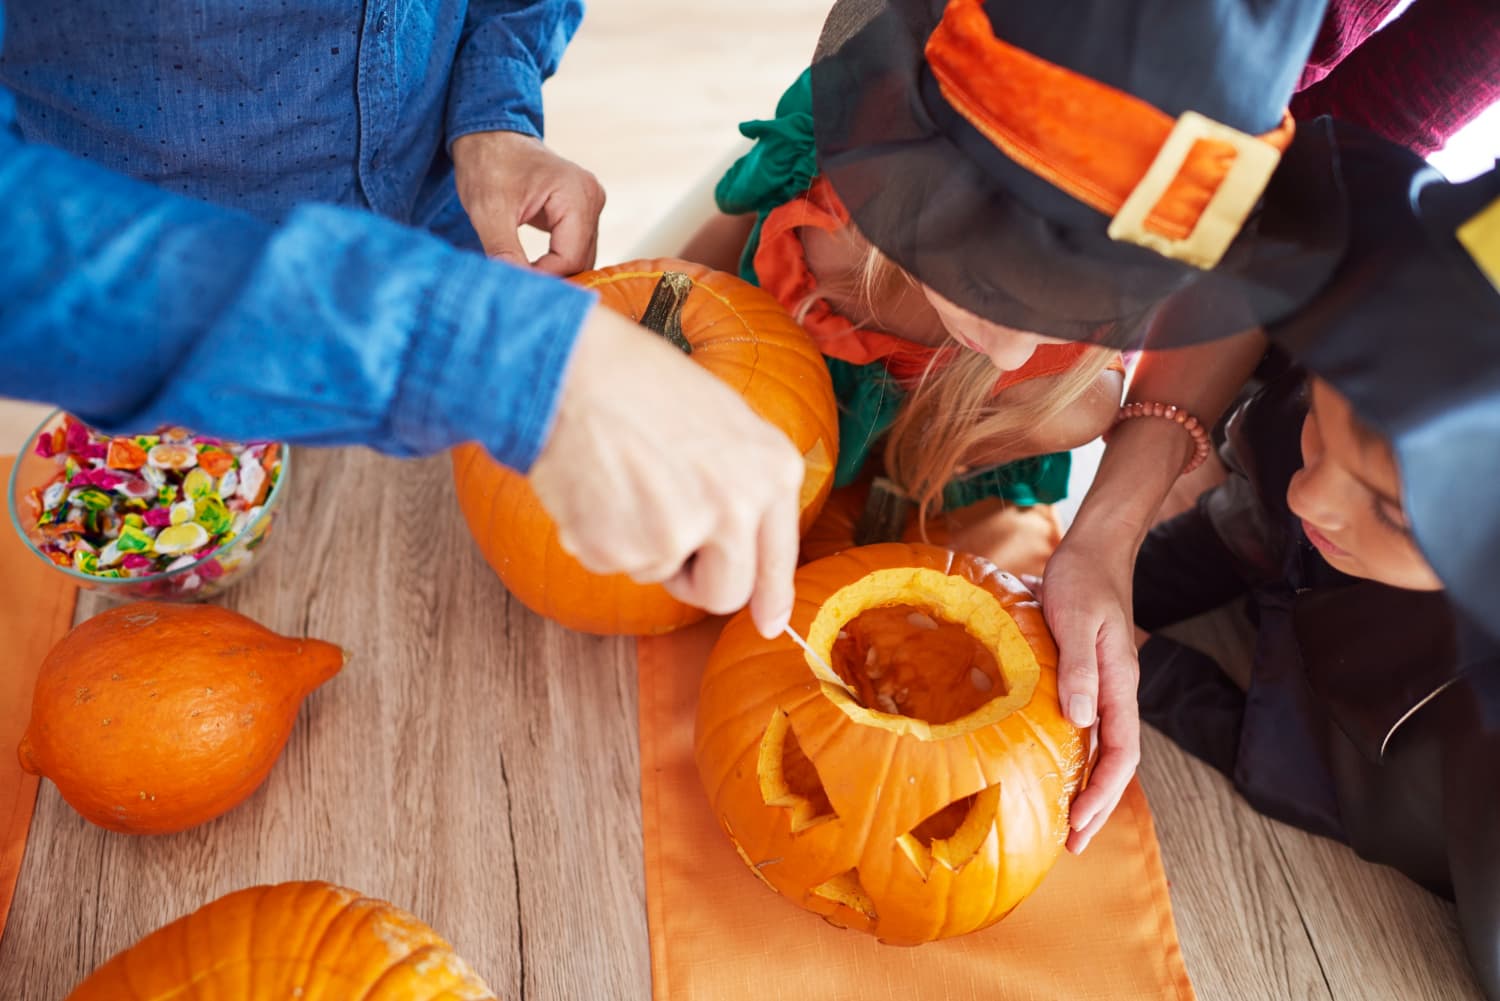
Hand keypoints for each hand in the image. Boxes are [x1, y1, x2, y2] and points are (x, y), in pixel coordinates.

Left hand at [452, 130, 604, 275]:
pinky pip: (574, 247)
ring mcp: (590, 204)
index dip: (544, 277)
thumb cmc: (488, 164)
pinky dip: (555, 261)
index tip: (514, 284)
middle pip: (580, 260)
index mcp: (577, 194)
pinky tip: (532, 266)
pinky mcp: (582, 211)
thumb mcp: (488, 211)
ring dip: (553, 271)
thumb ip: (504, 252)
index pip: (570, 258)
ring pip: (580, 258)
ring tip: (522, 276)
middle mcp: (592, 198)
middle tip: (517, 286)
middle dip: (550, 277)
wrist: (489, 137)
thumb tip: (515, 288)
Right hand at [529, 304, 804, 637]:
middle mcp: (736, 507)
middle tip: (666, 532)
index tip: (769, 624)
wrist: (571, 368)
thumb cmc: (642, 384)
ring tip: (624, 477)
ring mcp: (680, 532)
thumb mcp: (725, 422)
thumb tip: (758, 569)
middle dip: (695, 578)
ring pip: (660, 575)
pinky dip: (598, 535)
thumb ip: (749, 487)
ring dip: (638, 542)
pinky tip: (596, 484)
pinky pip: (612, 564)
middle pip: (725, 594)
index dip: (771, 598)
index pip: (778, 559)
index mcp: (771, 471)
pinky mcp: (623, 548)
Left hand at [1036, 529, 1141, 853]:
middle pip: (1115, 762)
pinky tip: (1055, 770)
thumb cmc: (1084, 580)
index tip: (1080, 821)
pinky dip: (1076, 757)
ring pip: (1102, 749)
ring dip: (1087, 787)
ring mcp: (1104, 687)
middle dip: (1097, 805)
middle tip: (1073, 843)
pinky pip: (1087, 729)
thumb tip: (1081, 718)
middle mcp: (1116, 692)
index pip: (1121, 752)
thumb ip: (1079, 668)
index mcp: (1120, 684)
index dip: (1103, 791)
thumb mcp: (1076, 619)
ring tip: (1066, 822)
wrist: (1094, 550)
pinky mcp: (1087, 678)